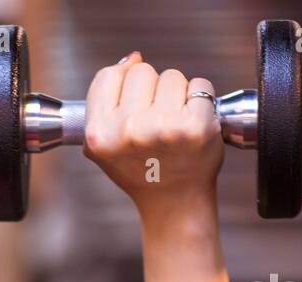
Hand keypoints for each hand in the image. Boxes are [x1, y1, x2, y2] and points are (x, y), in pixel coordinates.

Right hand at [83, 53, 222, 222]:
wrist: (174, 203)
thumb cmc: (141, 170)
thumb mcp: (105, 144)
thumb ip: (106, 101)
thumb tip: (132, 58)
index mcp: (99, 135)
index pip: (108, 77)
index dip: (123, 84)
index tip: (133, 103)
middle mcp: (128, 130)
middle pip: (142, 71)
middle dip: (152, 90)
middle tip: (156, 122)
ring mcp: (163, 128)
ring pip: (172, 76)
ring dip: (178, 95)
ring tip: (174, 126)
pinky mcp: (195, 126)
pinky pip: (200, 85)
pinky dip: (202, 100)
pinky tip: (193, 125)